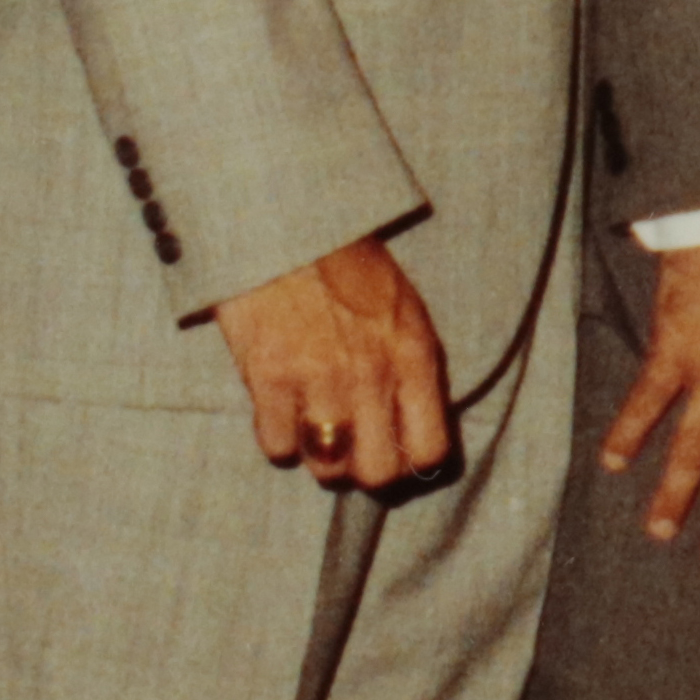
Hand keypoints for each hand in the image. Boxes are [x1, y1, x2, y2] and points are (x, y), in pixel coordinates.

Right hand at [210, 233, 457, 490]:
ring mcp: (320, 382)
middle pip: (378, 472)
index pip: (430, 450)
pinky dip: (279, 438)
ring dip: (321, 456)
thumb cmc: (347, 265)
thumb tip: (413, 428)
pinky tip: (281, 410)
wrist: (284, 227)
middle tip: (351, 448)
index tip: (395, 454)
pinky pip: (279, 447)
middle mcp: (372, 376)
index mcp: (413, 356)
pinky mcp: (269, 381)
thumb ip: (412, 368)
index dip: (411, 463)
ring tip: (315, 428)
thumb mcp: (403, 308)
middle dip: (364, 468)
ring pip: (328, 468)